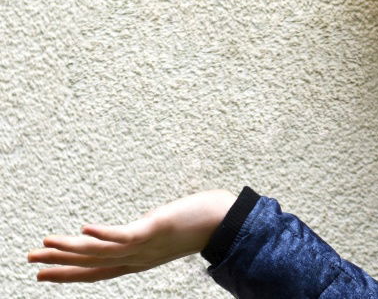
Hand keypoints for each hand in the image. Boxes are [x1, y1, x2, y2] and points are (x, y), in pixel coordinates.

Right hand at [27, 189, 237, 282]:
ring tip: (44, 245)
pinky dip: (103, 233)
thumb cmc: (202, 221)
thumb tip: (147, 225)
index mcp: (139, 260)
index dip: (70, 274)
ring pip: (100, 253)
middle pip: (91, 265)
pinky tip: (84, 228)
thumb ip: (153, 232)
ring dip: (70, 250)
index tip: (43, 275)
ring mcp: (145, 245)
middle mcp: (138, 258)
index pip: (98, 272)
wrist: (228, 221)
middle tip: (30, 263)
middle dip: (59, 266)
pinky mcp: (155, 229)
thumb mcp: (169, 232)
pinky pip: (124, 235)